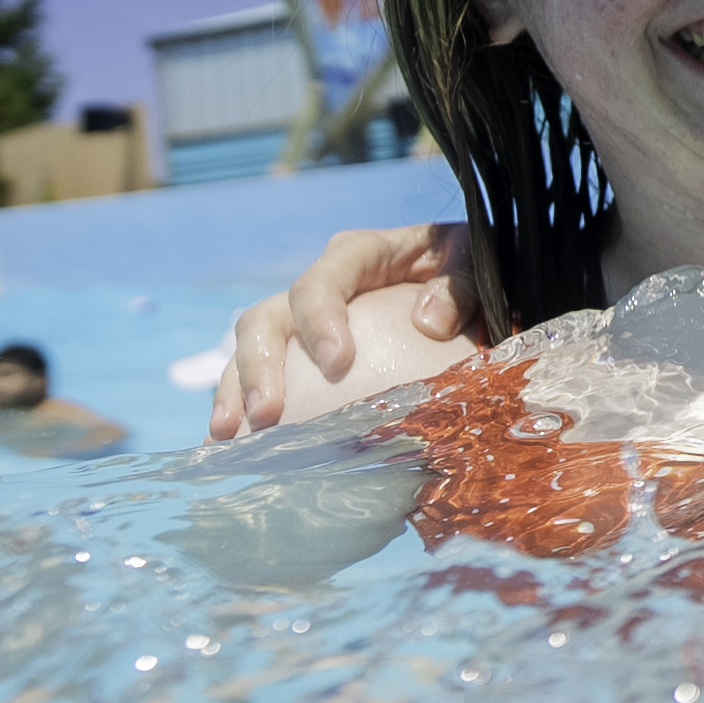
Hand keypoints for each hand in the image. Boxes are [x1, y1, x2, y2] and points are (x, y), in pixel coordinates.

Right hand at [206, 222, 466, 439]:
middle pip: (268, 317)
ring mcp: (303, 320)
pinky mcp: (300, 353)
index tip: (336, 362)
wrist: (460, 282)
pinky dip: (244, 409)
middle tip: (267, 414)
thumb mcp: (474, 263)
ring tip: (229, 435)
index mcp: (359, 255)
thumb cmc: (466, 271)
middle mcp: (320, 284)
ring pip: (252, 348)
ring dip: (235, 391)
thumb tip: (428, 322)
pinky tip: (234, 447)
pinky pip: (264, 378)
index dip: (320, 318)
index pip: (323, 280)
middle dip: (260, 366)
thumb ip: (460, 285)